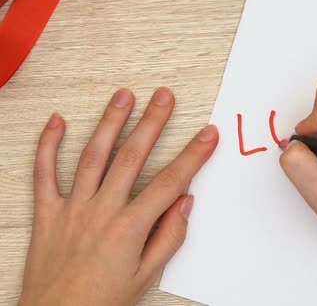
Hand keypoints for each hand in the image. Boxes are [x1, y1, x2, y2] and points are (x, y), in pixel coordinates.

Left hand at [19, 88, 218, 305]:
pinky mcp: (48, 212)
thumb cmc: (101, 302)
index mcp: (130, 226)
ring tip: (124, 96)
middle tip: (165, 97)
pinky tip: (57, 122)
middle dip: (152, 122)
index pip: (170, 181)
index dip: (193, 154)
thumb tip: (185, 203)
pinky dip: (48, 145)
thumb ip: (168, 237)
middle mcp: (102, 210)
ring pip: (93, 155)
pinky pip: (44, 173)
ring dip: (110, 122)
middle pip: (132, 156)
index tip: (207, 134)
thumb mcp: (146, 276)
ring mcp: (73, 207)